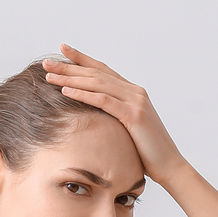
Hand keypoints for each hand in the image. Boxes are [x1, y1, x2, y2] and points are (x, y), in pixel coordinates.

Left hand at [44, 46, 186, 183]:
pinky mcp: (134, 115)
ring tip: (50, 75)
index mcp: (133, 92)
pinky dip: (83, 94)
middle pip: (96, 73)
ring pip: (97, 83)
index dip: (82, 59)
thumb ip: (115, 116)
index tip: (62, 49)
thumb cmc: (148, 152)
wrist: (170, 166)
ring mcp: (135, 101)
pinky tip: (66, 91)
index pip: (103, 70)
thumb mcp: (128, 129)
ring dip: (71, 78)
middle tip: (47, 62)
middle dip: (69, 67)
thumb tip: (95, 117)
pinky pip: (104, 101)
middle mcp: (134, 91)